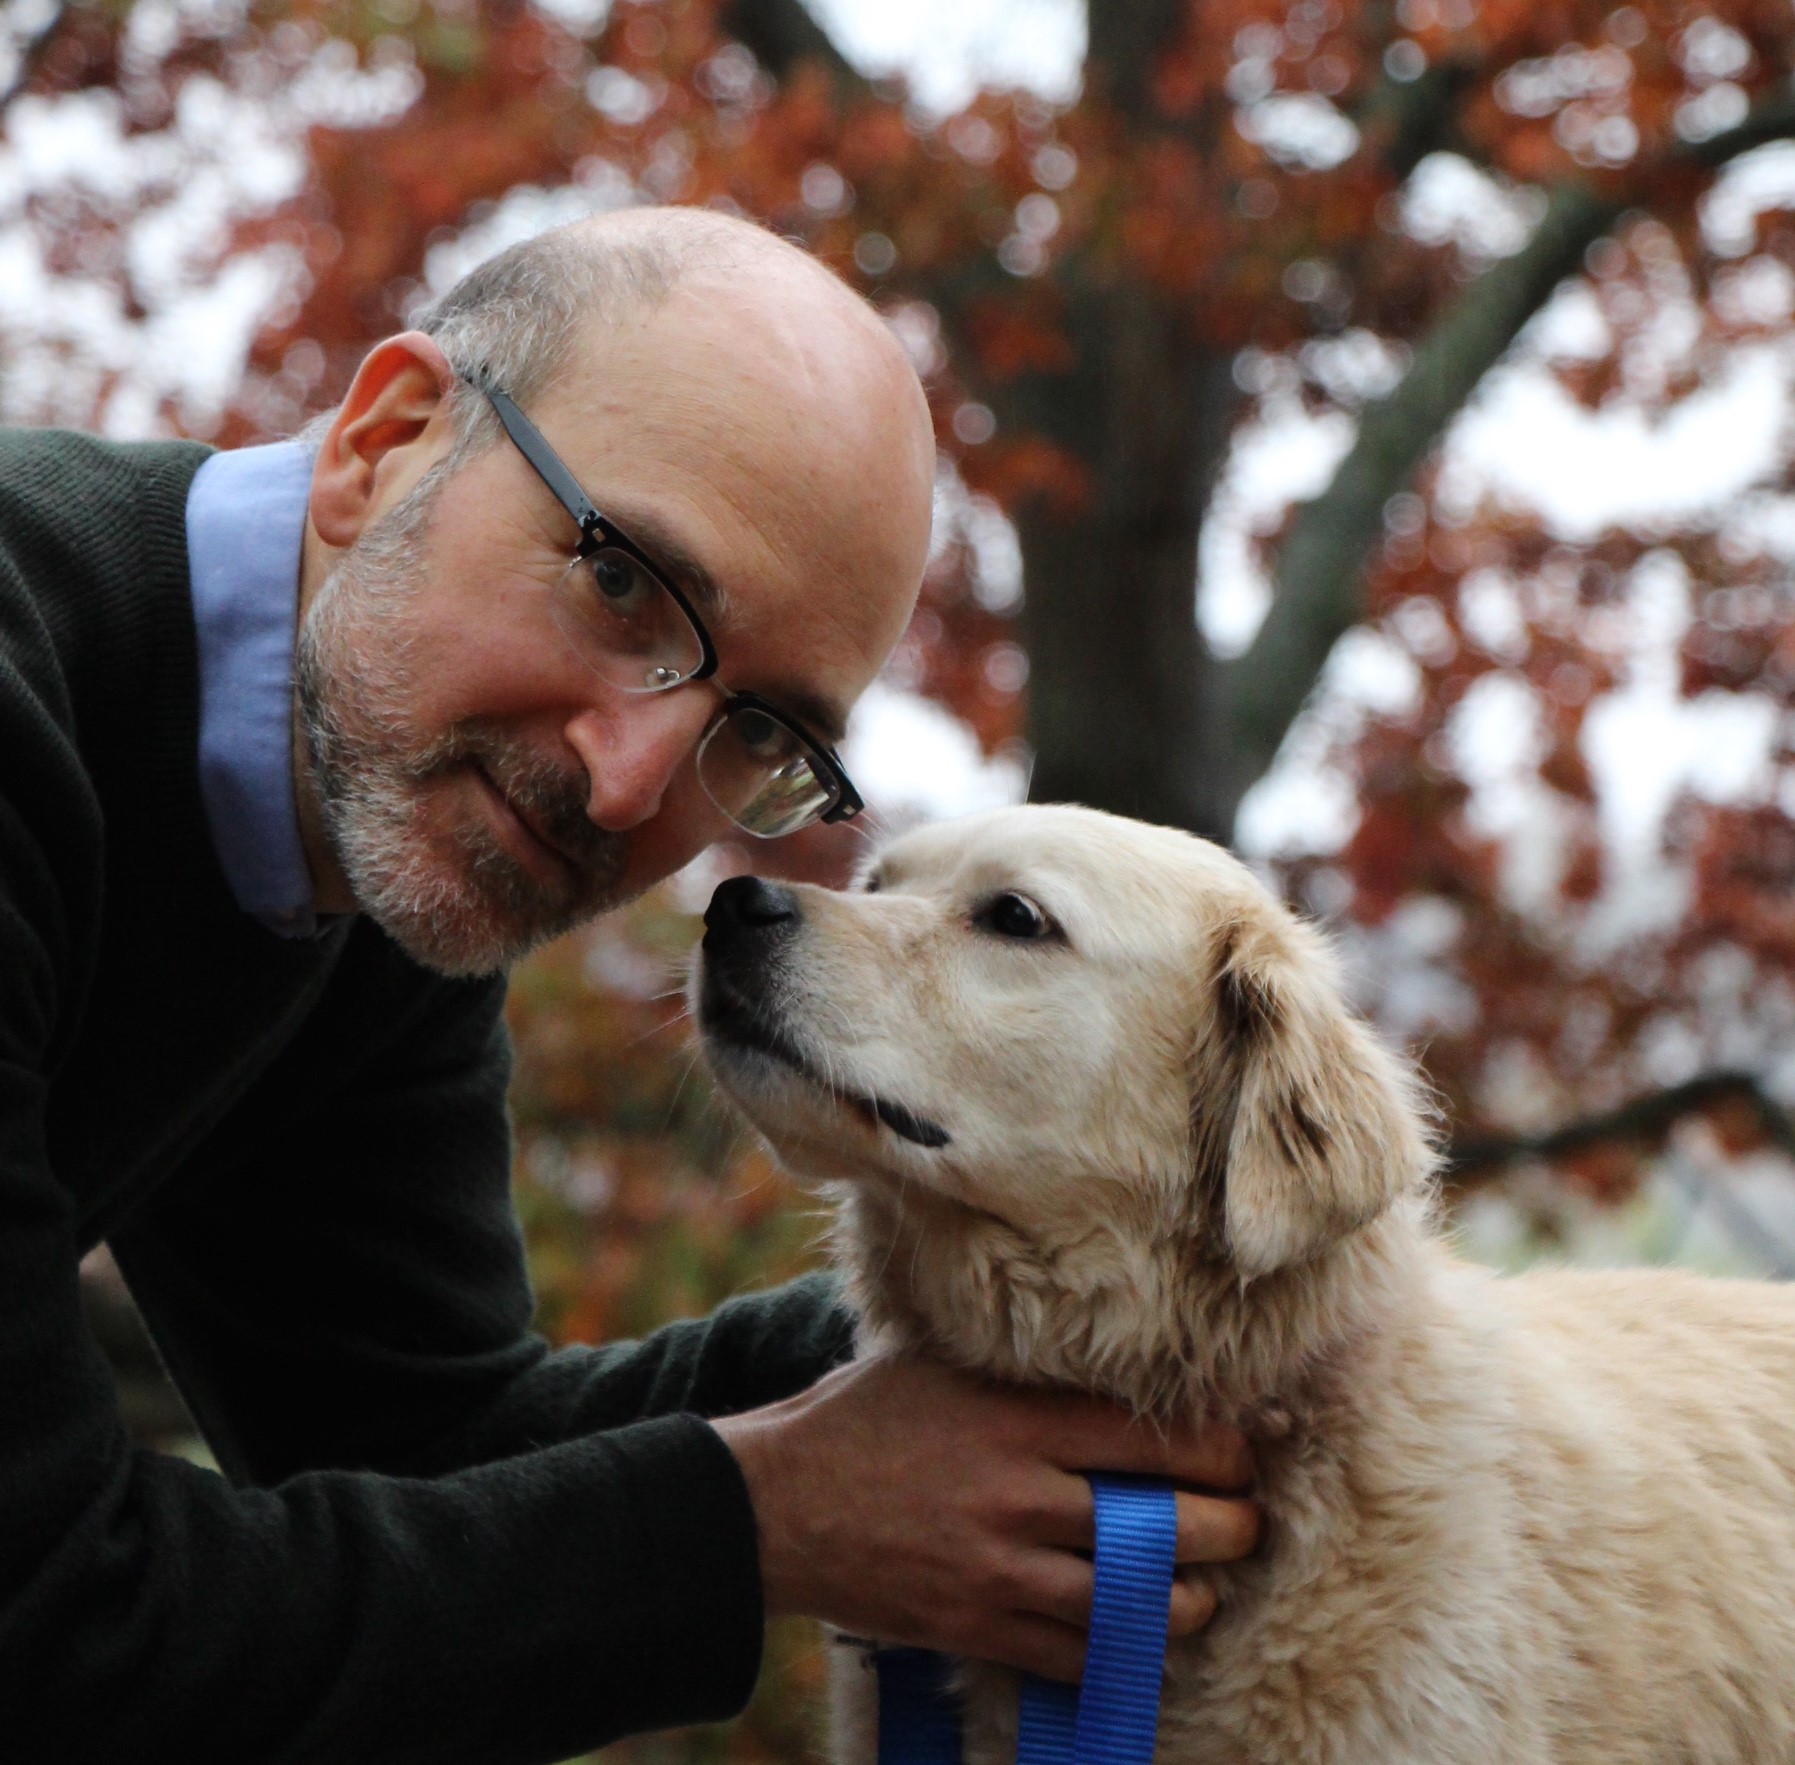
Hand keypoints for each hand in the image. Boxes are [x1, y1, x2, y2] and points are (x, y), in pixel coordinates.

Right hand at [712, 1354, 1258, 1681]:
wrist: (776, 1504)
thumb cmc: (862, 1417)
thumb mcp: (944, 1369)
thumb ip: (1026, 1378)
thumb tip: (1109, 1372)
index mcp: (1016, 1421)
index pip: (1154, 1438)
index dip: (1222, 1450)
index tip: (1242, 1452)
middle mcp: (1020, 1497)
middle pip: (1166, 1526)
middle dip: (1231, 1529)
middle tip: (1249, 1523)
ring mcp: (1000, 1572)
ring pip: (1135, 1605)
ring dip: (1188, 1603)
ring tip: (1203, 1590)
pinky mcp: (977, 1627)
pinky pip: (1077, 1656)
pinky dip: (1119, 1652)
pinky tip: (1136, 1635)